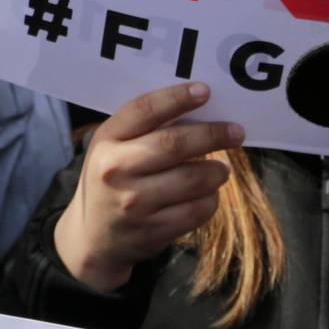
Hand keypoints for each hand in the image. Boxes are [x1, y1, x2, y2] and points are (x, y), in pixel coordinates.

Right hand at [51, 83, 242, 292]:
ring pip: (193, 180)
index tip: (206, 91)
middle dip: (213, 135)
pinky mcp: (152, 230)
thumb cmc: (111, 180)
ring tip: (222, 169)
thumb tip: (200, 109)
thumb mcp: (113, 148)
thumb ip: (145, 129)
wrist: (92, 237)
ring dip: (217, 171)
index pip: (144, 111)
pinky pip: (196, 211)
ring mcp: (134, 203)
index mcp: (107, 140)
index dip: (177, 98)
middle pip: (175, 144)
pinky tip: (209, 194)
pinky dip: (211, 199)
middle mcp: (117, 170)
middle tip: (236, 132)